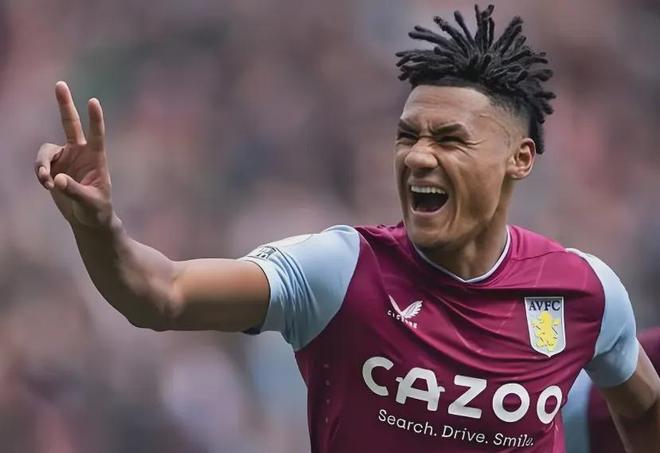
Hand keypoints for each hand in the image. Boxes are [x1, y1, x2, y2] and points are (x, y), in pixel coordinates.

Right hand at [35, 82, 114, 229]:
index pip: (97, 135)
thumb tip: (57, 180)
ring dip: (41, 164)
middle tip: (60, 84)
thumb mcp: (90, 202)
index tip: (93, 101)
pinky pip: (41, 164)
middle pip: (70, 124)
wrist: (88, 219)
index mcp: (96, 158)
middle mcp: (80, 153)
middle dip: (65, 104)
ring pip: (46, 150)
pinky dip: (40, 173)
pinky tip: (47, 185)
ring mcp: (65, 158)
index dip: (95, 119)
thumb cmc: (97, 210)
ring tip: (45, 182)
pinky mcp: (53, 168)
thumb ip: (75, 191)